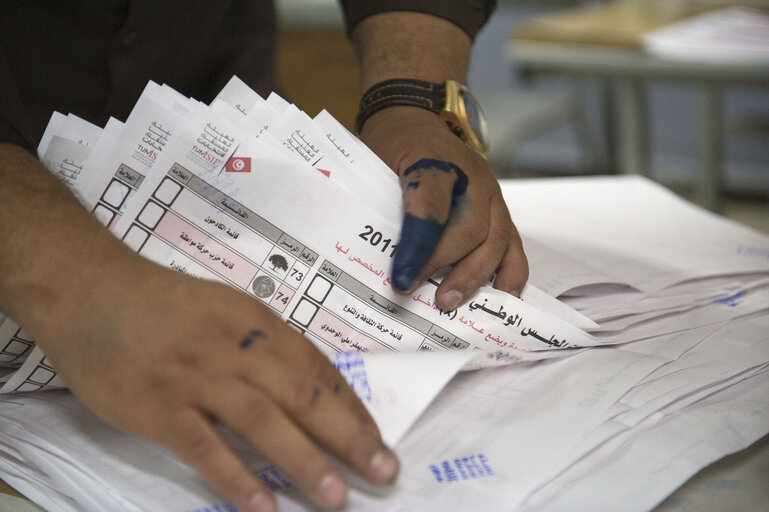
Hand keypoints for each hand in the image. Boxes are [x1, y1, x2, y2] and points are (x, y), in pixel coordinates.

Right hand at [40, 259, 398, 511]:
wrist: (92, 291)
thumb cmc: (164, 304)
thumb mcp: (227, 310)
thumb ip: (264, 346)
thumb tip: (308, 386)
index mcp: (258, 323)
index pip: (317, 369)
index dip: (351, 408)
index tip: (377, 440)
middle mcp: (236, 348)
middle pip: (302, 395)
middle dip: (348, 436)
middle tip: (383, 471)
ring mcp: (197, 378)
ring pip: (261, 420)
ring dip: (303, 460)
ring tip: (336, 497)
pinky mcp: (158, 406)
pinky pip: (203, 446)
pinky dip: (234, 476)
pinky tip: (262, 506)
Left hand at [359, 106, 528, 309]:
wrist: (416, 119)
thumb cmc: (392, 145)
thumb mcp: (374, 160)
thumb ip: (374, 200)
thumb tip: (365, 256)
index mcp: (433, 156)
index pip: (430, 204)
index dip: (417, 245)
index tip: (401, 277)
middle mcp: (471, 174)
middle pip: (469, 227)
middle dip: (444, 266)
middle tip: (417, 292)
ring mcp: (492, 192)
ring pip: (496, 239)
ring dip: (474, 275)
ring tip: (450, 302)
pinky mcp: (500, 209)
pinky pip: (514, 243)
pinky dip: (510, 272)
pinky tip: (500, 296)